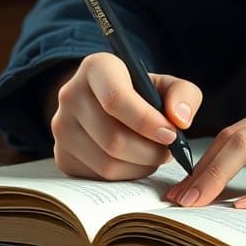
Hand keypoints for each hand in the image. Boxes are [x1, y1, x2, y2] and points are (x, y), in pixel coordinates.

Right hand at [51, 52, 202, 180]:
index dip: (146, 121)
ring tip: (156, 154)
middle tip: (170, 149)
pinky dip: (126, 176)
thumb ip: (184, 95)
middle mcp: (70, 95)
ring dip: (141, 165)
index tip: (171, 134)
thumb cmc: (144, 93)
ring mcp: (61, 128)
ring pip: (107, 163)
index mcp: (96, 67)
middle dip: (150, 150)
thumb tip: (180, 120)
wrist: (108, 103)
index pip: (116, 99)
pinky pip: (98, 178)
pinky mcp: (62, 156)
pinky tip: (137, 162)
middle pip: (113, 138)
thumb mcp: (167, 84)